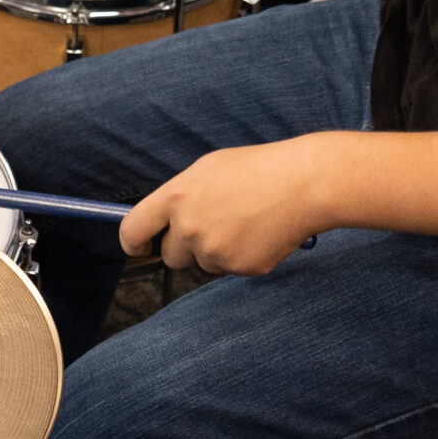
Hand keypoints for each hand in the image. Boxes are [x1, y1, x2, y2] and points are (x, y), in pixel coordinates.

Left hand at [118, 137, 333, 276]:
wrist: (304, 183)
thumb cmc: (258, 168)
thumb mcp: (208, 169)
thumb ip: (182, 196)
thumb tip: (165, 220)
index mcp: (176, 197)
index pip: (133, 229)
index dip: (133, 242)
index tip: (138, 247)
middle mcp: (189, 228)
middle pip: (170, 256)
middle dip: (186, 248)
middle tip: (214, 226)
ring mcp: (215, 251)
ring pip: (204, 264)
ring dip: (218, 251)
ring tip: (245, 223)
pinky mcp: (240, 268)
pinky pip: (232, 270)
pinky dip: (243, 257)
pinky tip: (261, 234)